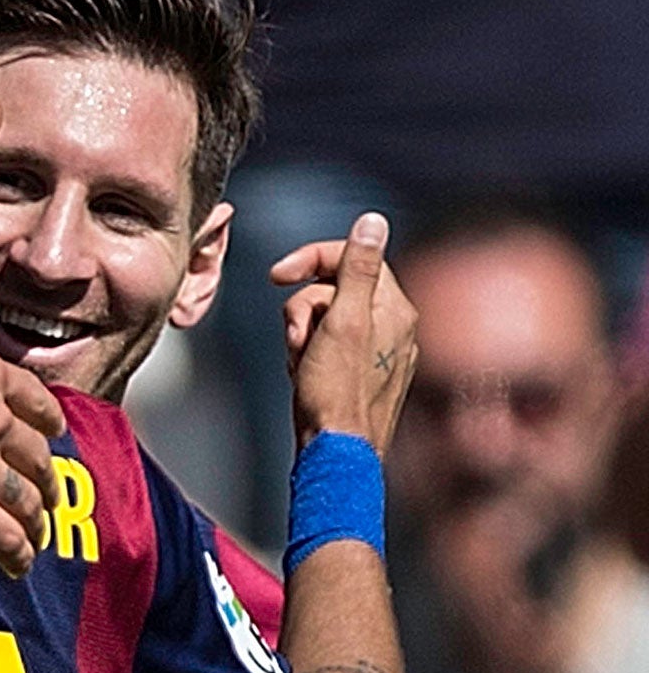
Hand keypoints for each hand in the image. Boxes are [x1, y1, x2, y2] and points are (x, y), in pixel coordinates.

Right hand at [0, 321, 64, 576]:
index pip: (34, 399)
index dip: (48, 420)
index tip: (52, 433)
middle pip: (35, 456)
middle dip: (45, 480)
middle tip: (46, 495)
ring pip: (26, 500)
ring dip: (35, 522)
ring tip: (35, 537)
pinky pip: (4, 535)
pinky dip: (17, 553)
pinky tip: (19, 563)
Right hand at [271, 213, 417, 453]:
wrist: (338, 452)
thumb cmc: (336, 391)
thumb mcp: (342, 320)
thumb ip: (357, 268)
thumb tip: (373, 220)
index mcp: (394, 308)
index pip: (352, 257)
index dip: (310, 260)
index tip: (277, 276)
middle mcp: (395, 326)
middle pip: (334, 289)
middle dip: (303, 309)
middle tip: (296, 338)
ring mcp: (381, 351)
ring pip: (327, 318)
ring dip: (302, 334)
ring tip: (299, 362)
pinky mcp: (364, 373)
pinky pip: (329, 346)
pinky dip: (310, 354)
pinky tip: (304, 374)